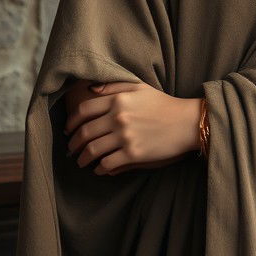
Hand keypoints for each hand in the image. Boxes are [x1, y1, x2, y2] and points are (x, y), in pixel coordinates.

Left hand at [64, 81, 201, 174]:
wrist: (187, 122)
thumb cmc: (163, 104)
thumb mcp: (141, 87)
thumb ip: (115, 86)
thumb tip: (91, 89)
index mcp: (119, 99)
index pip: (83, 110)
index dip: (71, 122)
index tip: (69, 130)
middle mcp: (119, 117)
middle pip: (84, 132)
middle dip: (73, 144)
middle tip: (71, 150)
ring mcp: (125, 136)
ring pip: (91, 150)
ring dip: (82, 158)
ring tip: (82, 161)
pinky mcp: (133, 153)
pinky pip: (106, 164)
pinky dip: (99, 168)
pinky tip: (99, 168)